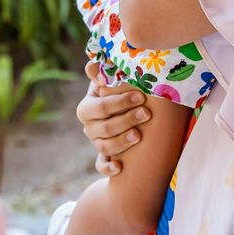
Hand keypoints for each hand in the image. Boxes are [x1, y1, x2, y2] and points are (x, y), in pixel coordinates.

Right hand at [76, 61, 150, 175]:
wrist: (123, 110)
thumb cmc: (119, 91)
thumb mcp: (111, 79)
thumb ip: (104, 71)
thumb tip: (92, 65)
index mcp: (87, 107)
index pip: (100, 106)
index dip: (119, 102)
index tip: (140, 96)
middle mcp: (89, 127)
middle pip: (104, 127)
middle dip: (126, 120)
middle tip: (146, 113)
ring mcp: (96, 143)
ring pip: (104, 146)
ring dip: (121, 141)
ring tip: (139, 135)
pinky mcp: (104, 158)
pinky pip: (101, 166)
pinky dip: (108, 169)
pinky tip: (119, 168)